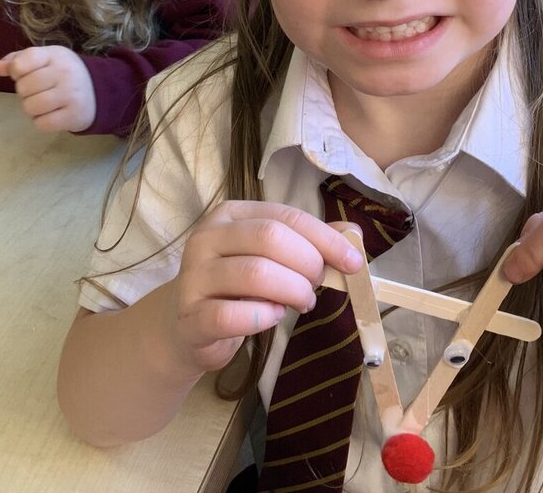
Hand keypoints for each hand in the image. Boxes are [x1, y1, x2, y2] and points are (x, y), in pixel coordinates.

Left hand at [0, 46, 96, 131]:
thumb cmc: (63, 74)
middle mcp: (64, 73)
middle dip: (25, 92)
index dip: (16, 71)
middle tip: (39, 91)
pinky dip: (42, 122)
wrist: (99, 91)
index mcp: (55, 55)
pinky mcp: (74, 115)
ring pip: (30, 107)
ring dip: (32, 109)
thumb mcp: (44, 60)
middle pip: (23, 88)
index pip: (22, 62)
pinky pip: (42, 124)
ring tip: (44, 104)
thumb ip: (17, 61)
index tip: (25, 73)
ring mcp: (71, 95)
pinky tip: (52, 114)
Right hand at [164, 201, 363, 375]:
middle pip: (269, 238)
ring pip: (254, 274)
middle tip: (318, 285)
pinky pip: (232, 315)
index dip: (325, 239)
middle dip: (307, 263)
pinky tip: (273, 317)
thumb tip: (354, 237)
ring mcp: (194, 277)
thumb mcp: (272, 258)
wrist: (188, 328)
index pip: (286, 217)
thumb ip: (309, 244)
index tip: (353, 263)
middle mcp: (206, 238)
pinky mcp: (191, 317)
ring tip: (303, 303)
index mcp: (229, 215)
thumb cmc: (237, 289)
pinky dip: (263, 317)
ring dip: (292, 291)